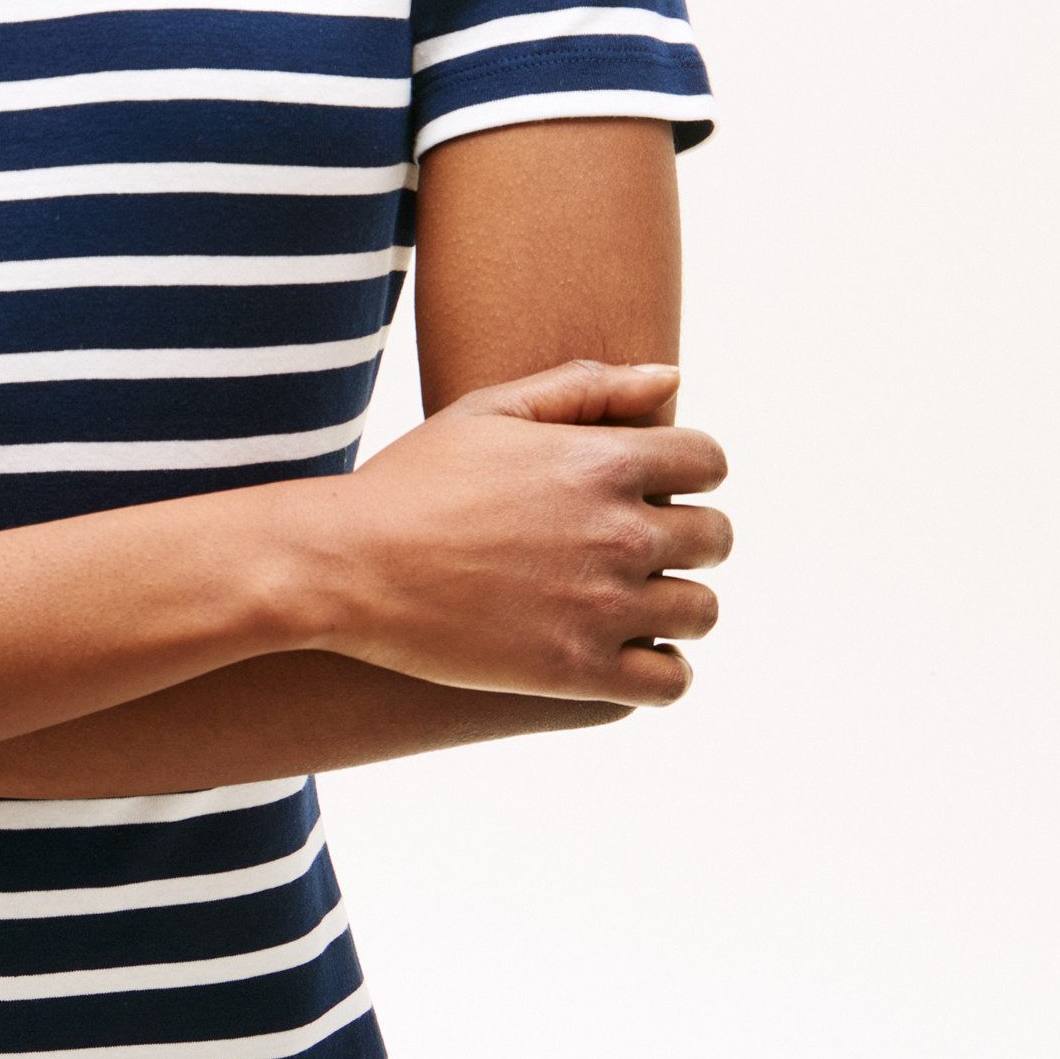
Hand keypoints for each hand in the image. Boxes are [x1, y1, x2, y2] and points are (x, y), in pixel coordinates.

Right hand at [301, 359, 730, 704]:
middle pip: (715, 538)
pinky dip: (660, 670)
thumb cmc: (411, 482)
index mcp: (603, 460)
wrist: (344, 568)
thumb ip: (585, 387)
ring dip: (677, 605)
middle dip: (688, 539)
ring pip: (700, 612)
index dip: (689, 473)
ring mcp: (603, 606)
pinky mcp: (578, 671)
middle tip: (640, 549)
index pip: (709, 462)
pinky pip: (669, 681)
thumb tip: (672, 377)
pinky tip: (625, 655)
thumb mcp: (489, 410)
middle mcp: (618, 532)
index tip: (659, 489)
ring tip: (634, 604)